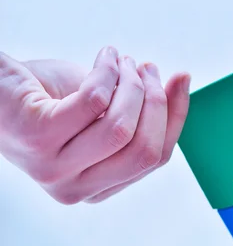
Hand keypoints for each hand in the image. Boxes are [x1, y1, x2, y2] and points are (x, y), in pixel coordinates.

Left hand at [0, 47, 189, 203]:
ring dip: (131, 84)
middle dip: (155, 102)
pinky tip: (105, 57)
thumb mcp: (101, 116)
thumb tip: (182, 86)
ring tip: (123, 60)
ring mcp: (54, 169)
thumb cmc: (47, 102)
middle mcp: (75, 189)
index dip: (175, 117)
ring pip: (121, 128)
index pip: (155, 159)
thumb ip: (138, 116)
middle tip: (148, 69)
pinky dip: (107, 71)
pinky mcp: (38, 138)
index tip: (181, 81)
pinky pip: (94, 101)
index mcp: (97, 188)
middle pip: (144, 150)